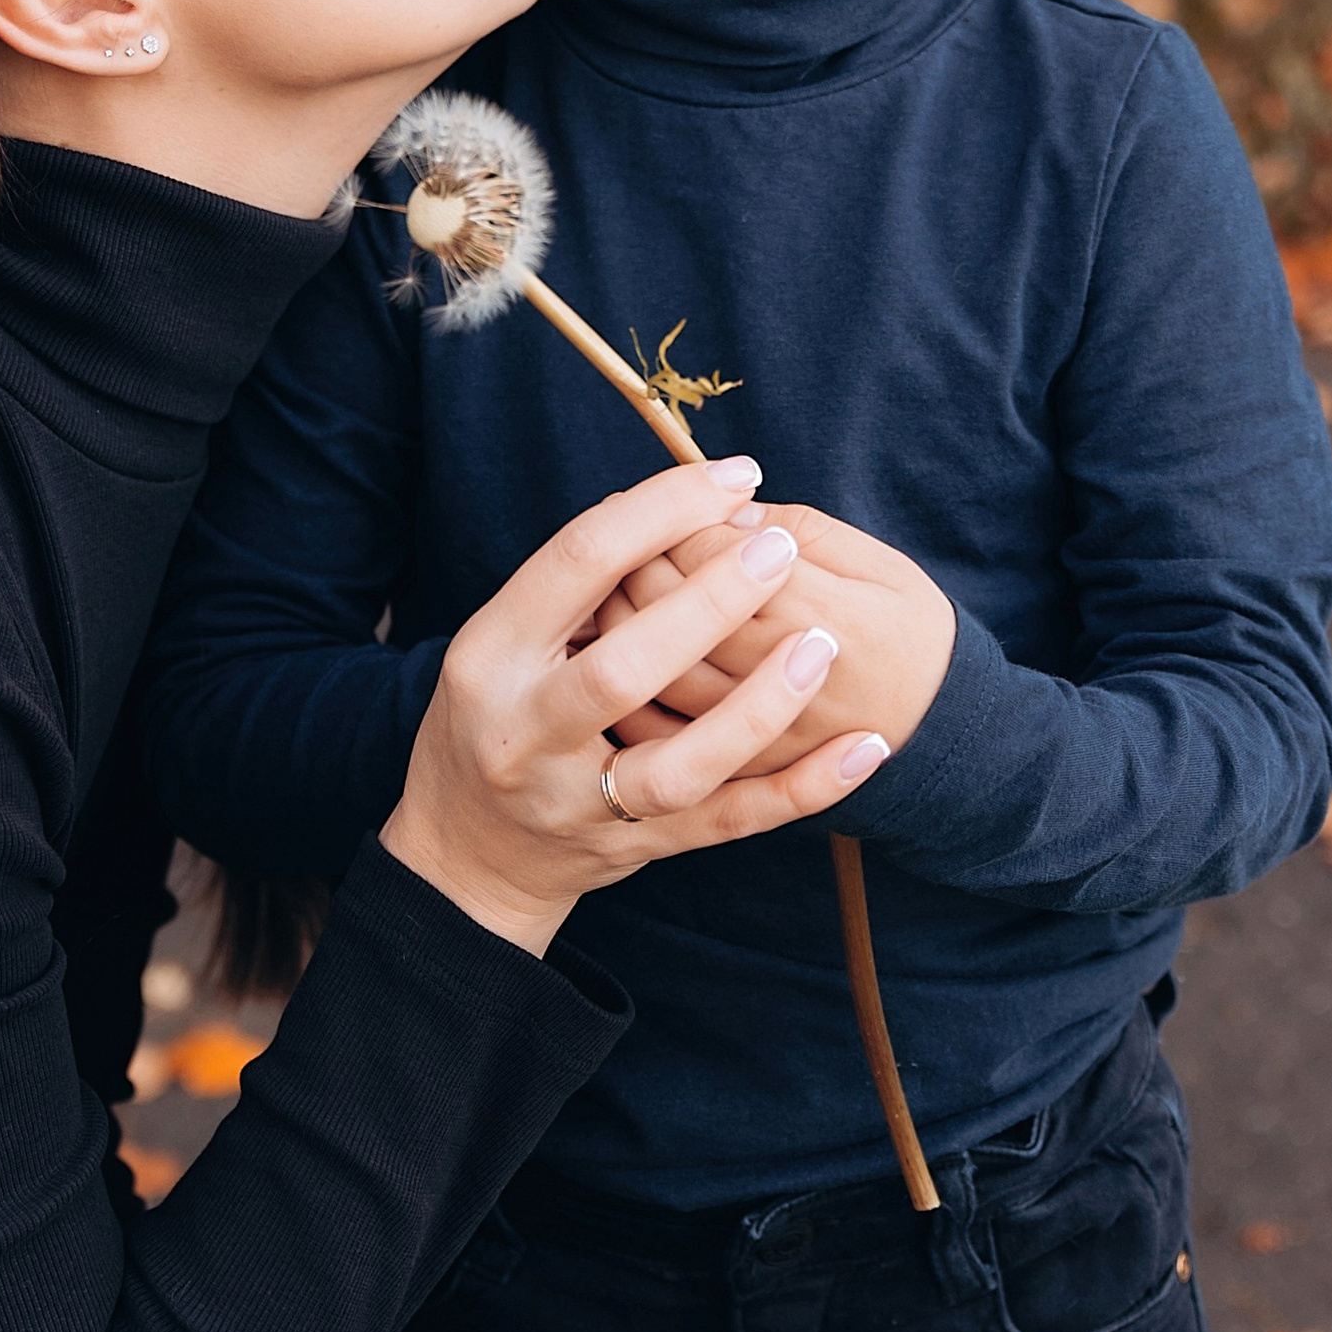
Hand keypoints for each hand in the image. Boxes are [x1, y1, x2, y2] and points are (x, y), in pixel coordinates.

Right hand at [383, 459, 889, 951]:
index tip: (732, 476)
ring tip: (822, 646)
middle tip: (780, 549)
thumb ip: (577, 586)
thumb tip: (675, 506)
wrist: (467, 855)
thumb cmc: (496, 715)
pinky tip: (864, 749)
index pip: (578, 565)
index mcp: (489, 657)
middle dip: (710, 604)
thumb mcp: (501, 641)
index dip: (661, 511)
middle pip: (624, 668)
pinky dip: (803, 789)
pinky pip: (731, 821)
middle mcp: (527, 735)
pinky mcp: (638, 849)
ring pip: (680, 766)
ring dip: (760, 706)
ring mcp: (581, 804)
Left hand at [598, 503, 952, 781]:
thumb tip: (721, 510)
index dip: (678, 518)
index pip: (712, 555)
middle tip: (632, 536)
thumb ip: (802, 529)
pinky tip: (623, 652)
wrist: (948, 739)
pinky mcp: (738, 776)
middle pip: (669, 611)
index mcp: (822, 614)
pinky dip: (627, 692)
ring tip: (622, 585)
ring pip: (651, 676)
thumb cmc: (914, 636)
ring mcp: (756, 738)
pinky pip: (659, 736)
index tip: (670, 500)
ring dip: (621, 622)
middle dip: (637, 562)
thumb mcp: (881, 566)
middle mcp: (782, 679)